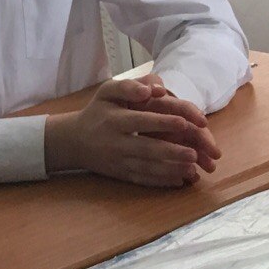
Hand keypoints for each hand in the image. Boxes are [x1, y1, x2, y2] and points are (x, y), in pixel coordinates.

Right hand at [43, 77, 219, 186]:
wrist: (74, 141)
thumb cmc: (98, 111)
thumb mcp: (107, 92)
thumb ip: (128, 86)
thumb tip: (153, 89)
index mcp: (114, 120)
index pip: (140, 120)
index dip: (162, 122)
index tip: (184, 123)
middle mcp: (116, 142)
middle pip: (146, 149)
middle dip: (171, 152)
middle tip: (194, 154)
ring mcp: (118, 161)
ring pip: (147, 168)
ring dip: (171, 170)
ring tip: (193, 170)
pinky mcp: (121, 174)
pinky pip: (142, 180)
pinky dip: (160, 182)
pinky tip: (179, 181)